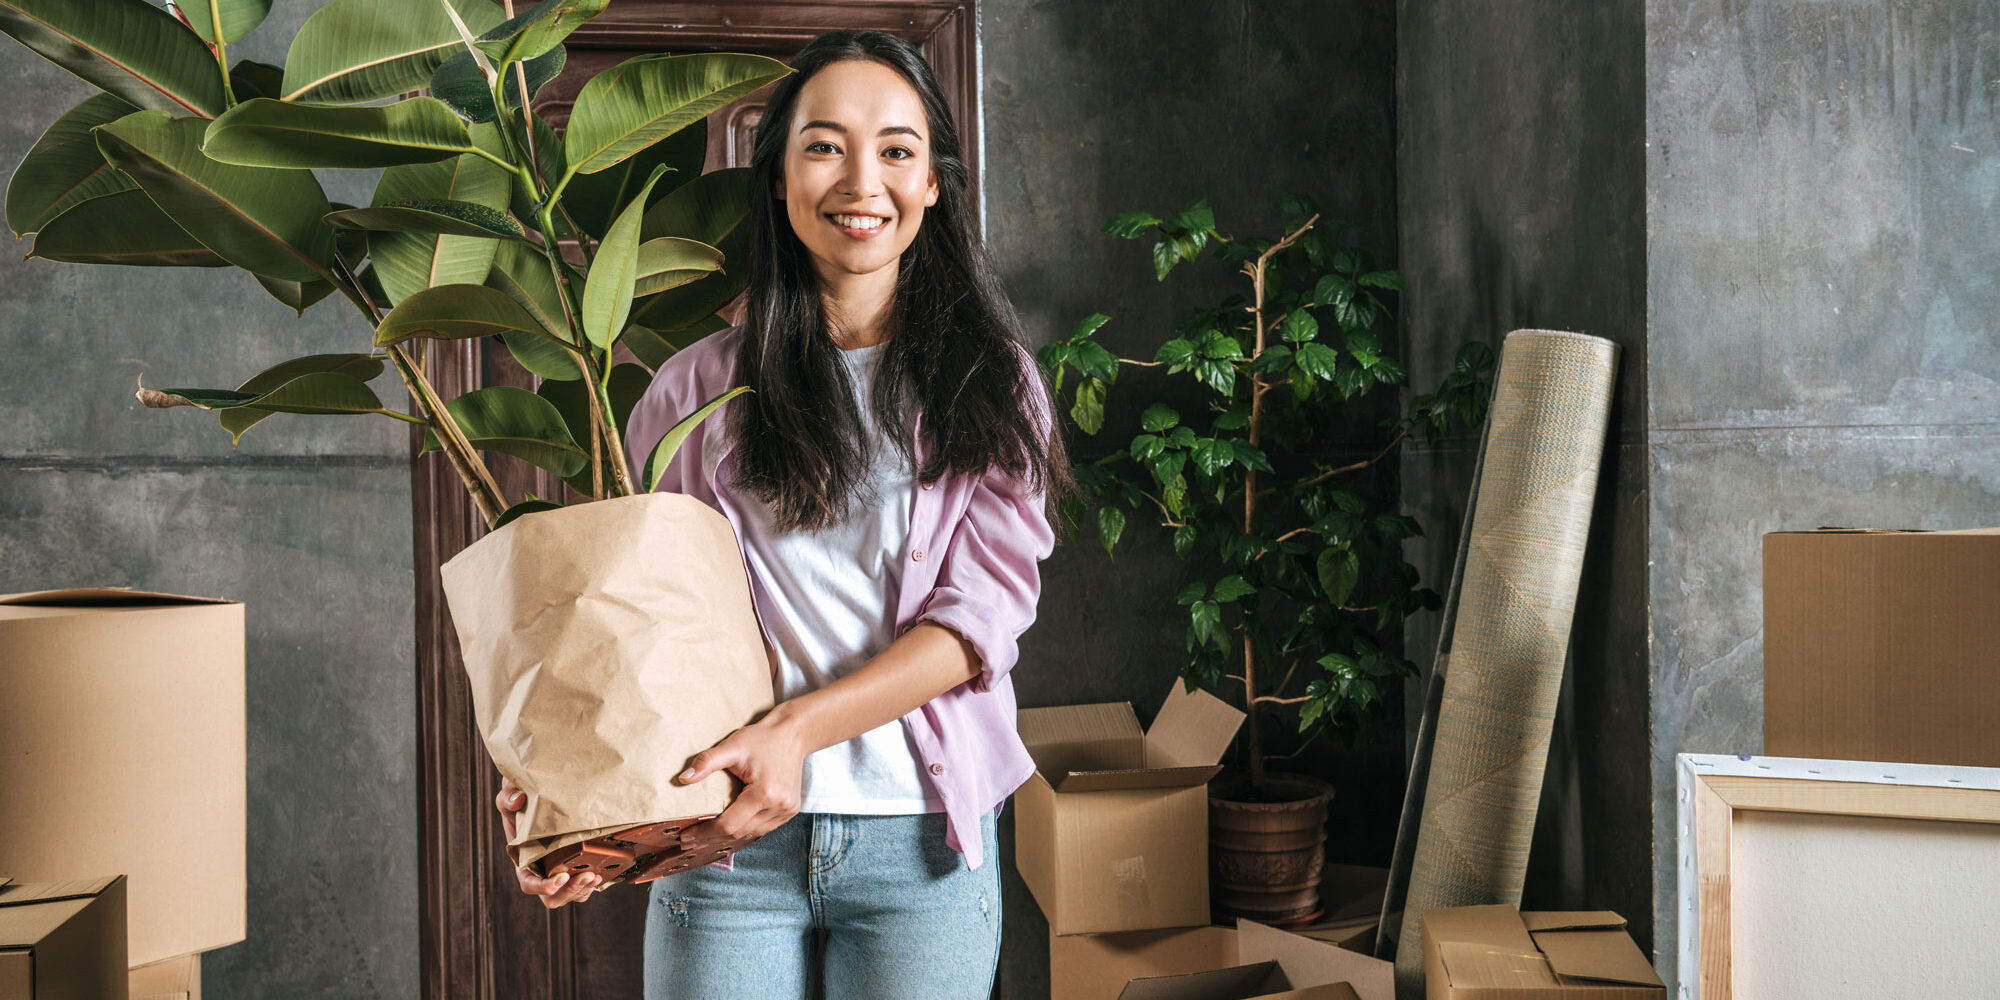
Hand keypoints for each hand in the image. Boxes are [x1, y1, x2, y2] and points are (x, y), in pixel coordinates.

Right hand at [494, 775, 600, 908]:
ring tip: (596, 876)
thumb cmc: (525, 790)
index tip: (561, 877)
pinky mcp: (576, 863)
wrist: (546, 786)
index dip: (543, 887)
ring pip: (570, 894)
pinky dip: (592, 885)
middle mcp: (541, 867)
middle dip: (569, 892)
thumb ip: (508, 795)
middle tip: (586, 876)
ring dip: (582, 890)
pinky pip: (583, 885)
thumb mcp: (512, 788)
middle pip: (552, 897)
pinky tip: (602, 874)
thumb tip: (517, 800)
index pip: (529, 883)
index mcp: (523, 857)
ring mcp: (559, 867)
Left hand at [675, 715, 808, 849]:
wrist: (793, 734)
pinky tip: (730, 829)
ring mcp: (787, 811)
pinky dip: (745, 830)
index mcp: (765, 793)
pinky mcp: (790, 810)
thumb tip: (683, 778)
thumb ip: (707, 762)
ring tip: (705, 837)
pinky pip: (762, 828)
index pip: (729, 824)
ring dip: (729, 837)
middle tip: (690, 841)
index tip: (686, 836)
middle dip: (712, 838)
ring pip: (751, 834)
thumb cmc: (762, 738)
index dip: (705, 833)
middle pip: (739, 833)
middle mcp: (779, 806)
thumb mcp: (732, 746)